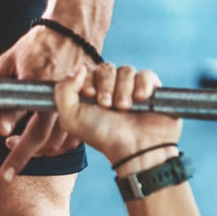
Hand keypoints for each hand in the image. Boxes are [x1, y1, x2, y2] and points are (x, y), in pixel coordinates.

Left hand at [0, 25, 94, 180]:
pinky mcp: (85, 103)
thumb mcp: (8, 64)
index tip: (5, 173)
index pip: (29, 131)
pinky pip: (74, 134)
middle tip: (8, 171)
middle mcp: (61, 97)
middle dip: (25, 158)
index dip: (16, 154)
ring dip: (40, 151)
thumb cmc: (36, 45)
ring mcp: (77, 100)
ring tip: (18, 149)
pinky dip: (58, 143)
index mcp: (42, 88)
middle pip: (45, 141)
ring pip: (60, 141)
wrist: (71, 29)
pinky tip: (41, 141)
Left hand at [54, 63, 181, 163]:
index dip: (87, 79)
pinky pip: (146, 74)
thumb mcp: (71, 118)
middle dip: (105, 86)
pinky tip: (141, 99)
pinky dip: (142, 85)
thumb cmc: (103, 136)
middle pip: (106, 68)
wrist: (135, 148)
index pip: (87, 70)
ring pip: (126, 70)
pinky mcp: (152, 90)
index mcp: (92, 92)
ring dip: (123, 90)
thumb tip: (78, 67)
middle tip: (107, 105)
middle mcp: (111, 88)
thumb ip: (63, 91)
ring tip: (124, 108)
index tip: (90, 94)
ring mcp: (132, 88)